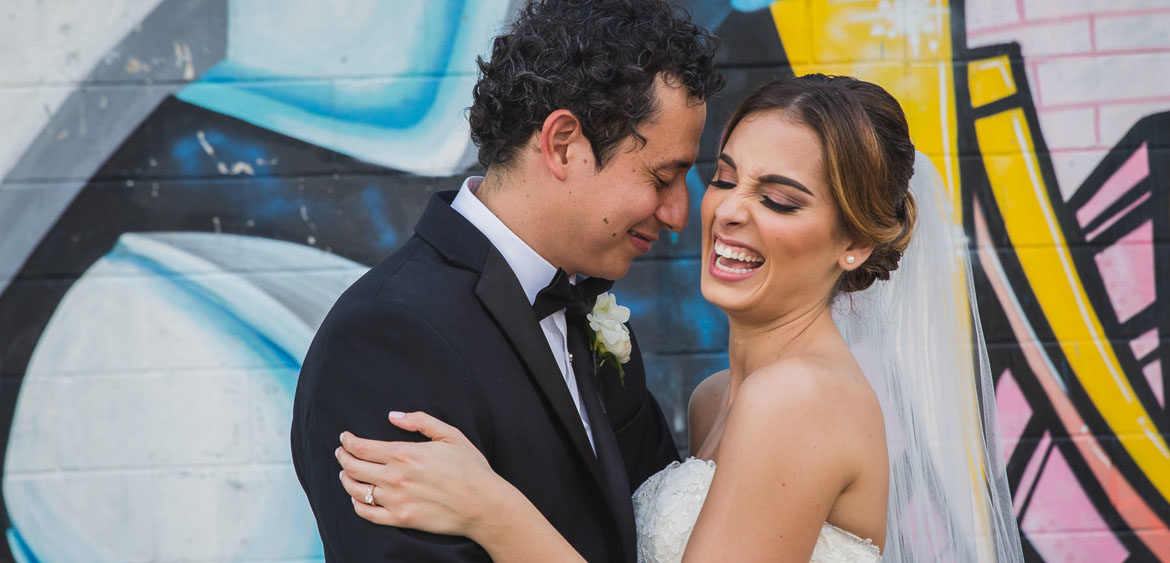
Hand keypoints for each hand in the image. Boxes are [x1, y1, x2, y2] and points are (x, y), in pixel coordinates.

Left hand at [336, 411, 508, 538]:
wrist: (483, 504)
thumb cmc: (470, 468)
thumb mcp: (450, 435)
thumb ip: (420, 421)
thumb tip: (393, 416)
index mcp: (405, 454)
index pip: (362, 447)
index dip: (348, 441)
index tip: (345, 437)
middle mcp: (395, 477)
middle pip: (353, 467)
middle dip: (342, 457)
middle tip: (340, 452)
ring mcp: (396, 500)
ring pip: (355, 490)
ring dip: (345, 479)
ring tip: (345, 473)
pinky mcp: (401, 519)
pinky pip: (367, 513)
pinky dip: (356, 504)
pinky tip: (357, 498)